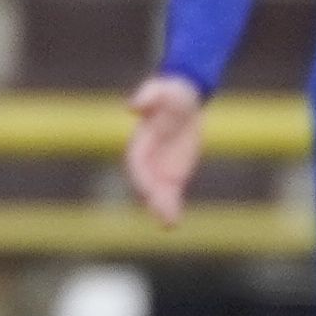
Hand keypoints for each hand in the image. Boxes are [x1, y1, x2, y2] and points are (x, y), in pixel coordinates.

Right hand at [124, 76, 205, 227]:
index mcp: (142, 141)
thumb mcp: (162, 90)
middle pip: (147, 182)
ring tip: (169, 225)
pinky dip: (171, 207)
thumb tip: (132, 106)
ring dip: (162, 209)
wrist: (183, 100)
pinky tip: (172, 223)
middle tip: (163, 216)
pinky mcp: (172, 174)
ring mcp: (159, 167)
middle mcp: (148, 158)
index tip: (149, 191)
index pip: (138, 162)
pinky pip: (170, 193)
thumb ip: (148, 96)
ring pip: (158, 193)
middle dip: (153, 199)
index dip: (143, 177)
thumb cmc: (171, 94)